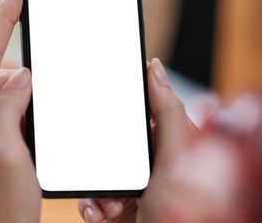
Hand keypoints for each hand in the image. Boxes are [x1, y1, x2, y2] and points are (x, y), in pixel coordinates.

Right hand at [79, 58, 199, 222]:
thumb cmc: (186, 209)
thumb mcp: (177, 152)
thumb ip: (166, 109)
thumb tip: (154, 67)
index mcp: (160, 145)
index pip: (130, 118)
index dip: (111, 111)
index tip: (92, 102)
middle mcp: (141, 165)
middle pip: (103, 146)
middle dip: (95, 158)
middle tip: (102, 167)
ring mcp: (125, 187)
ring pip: (91, 173)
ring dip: (94, 188)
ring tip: (109, 201)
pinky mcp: (111, 208)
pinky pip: (88, 198)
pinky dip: (88, 206)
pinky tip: (97, 212)